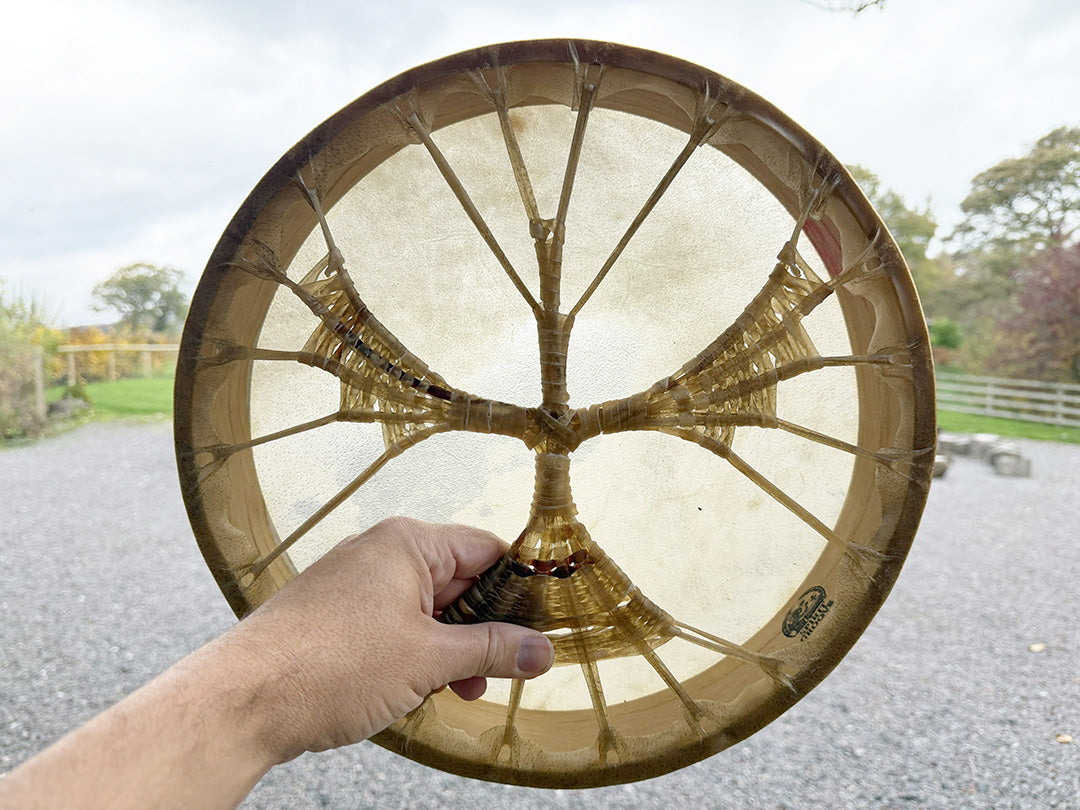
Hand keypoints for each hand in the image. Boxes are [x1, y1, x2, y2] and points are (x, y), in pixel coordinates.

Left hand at [224, 517, 553, 760]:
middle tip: (508, 667)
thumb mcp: (427, 660)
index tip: (542, 620)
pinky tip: (421, 688)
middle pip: (458, 580)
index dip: (519, 585)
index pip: (485, 549)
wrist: (242, 701)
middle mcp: (381, 554)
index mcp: (406, 544)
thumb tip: (541, 649)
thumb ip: (491, 650)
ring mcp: (356, 585)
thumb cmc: (328, 664)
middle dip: (484, 627)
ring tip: (461, 688)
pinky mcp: (336, 617)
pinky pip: (395, 625)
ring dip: (451, 648)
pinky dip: (417, 653)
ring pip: (427, 609)